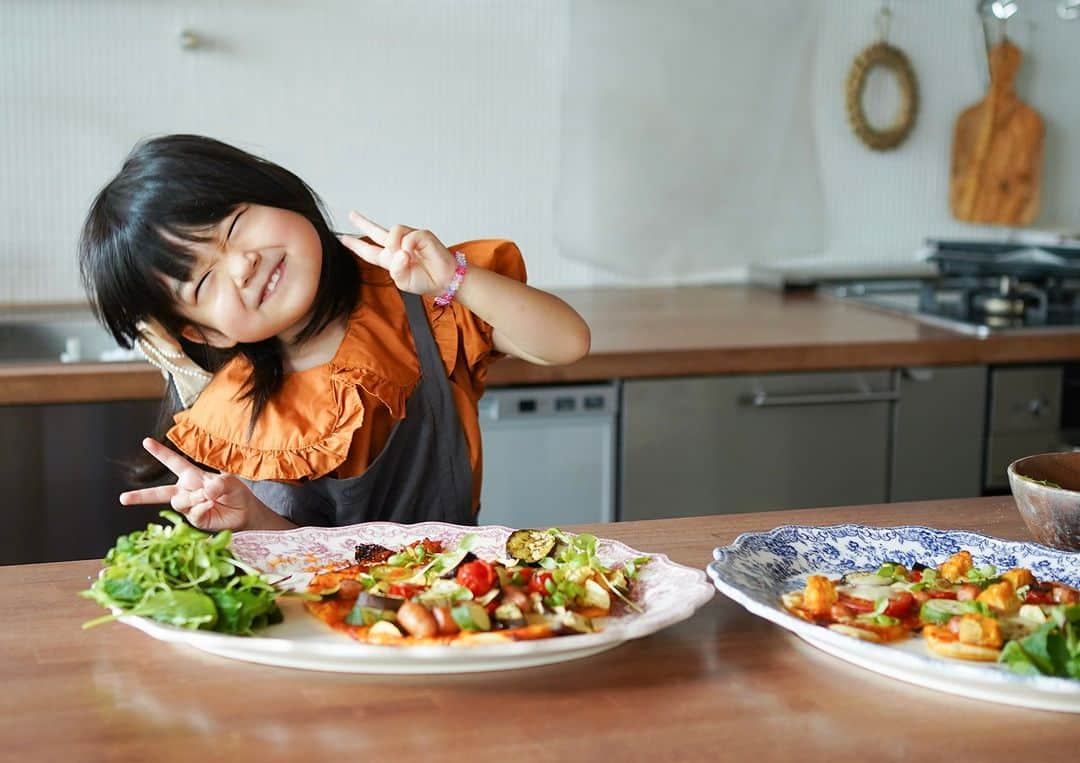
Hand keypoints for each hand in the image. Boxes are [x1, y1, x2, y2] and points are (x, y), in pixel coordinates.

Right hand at [119, 438, 290, 530]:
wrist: (246, 514)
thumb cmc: (236, 494)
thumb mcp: (230, 483)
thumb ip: (218, 483)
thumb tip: (205, 489)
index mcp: (192, 476)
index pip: (173, 462)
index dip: (160, 452)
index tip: (146, 442)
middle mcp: (186, 491)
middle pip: (159, 493)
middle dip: (140, 496)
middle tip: (123, 499)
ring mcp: (189, 507)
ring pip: (178, 501)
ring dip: (193, 498)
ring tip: (209, 498)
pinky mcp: (194, 520)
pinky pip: (192, 512)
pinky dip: (202, 508)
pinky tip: (211, 506)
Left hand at [338, 211, 456, 296]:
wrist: (444, 281)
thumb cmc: (426, 281)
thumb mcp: (403, 282)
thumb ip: (395, 269)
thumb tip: (399, 251)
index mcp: (390, 259)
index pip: (369, 250)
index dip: (356, 245)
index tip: (343, 238)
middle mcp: (398, 246)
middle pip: (376, 231)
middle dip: (362, 223)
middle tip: (351, 214)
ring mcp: (409, 239)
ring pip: (391, 232)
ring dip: (395, 245)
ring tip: (408, 257)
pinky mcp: (421, 235)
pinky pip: (407, 236)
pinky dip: (409, 246)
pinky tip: (415, 253)